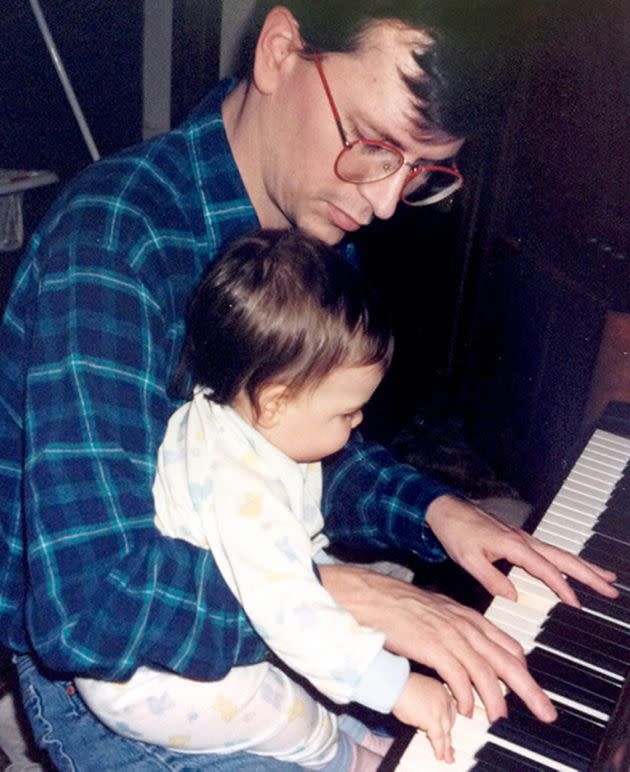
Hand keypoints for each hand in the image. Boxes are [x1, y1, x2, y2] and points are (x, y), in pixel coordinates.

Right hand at [319, 564, 556, 722]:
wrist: (371, 595)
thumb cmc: (398, 604)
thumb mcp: (436, 611)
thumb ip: (455, 627)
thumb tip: (465, 647)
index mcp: (467, 616)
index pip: (507, 644)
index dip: (521, 668)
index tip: (529, 686)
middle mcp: (464, 625)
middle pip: (507, 660)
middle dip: (529, 689)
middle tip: (546, 712)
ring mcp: (449, 634)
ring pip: (486, 672)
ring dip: (497, 699)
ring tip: (501, 718)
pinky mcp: (433, 646)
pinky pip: (458, 677)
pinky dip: (465, 696)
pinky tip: (466, 709)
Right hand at [393, 673, 455, 762]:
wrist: (396, 685)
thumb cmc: (401, 686)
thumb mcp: (418, 692)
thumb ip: (425, 703)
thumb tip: (423, 717)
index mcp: (441, 690)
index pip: (450, 709)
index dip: (449, 722)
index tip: (448, 729)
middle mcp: (444, 700)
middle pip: (450, 722)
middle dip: (449, 735)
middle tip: (448, 745)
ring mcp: (440, 710)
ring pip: (446, 732)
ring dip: (447, 746)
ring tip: (447, 756)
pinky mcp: (432, 720)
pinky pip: (438, 739)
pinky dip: (439, 749)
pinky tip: (439, 755)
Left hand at [425, 495, 617, 606]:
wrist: (445, 510)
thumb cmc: (455, 532)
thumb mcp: (468, 559)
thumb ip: (491, 579)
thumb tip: (514, 596)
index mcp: (512, 544)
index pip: (544, 568)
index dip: (561, 586)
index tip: (576, 603)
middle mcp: (523, 539)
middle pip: (562, 557)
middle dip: (588, 573)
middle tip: (610, 589)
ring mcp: (523, 538)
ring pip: (559, 553)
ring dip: (583, 566)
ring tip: (606, 579)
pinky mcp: (518, 539)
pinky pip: (549, 552)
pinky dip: (566, 561)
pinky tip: (573, 569)